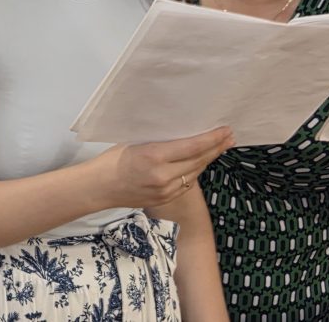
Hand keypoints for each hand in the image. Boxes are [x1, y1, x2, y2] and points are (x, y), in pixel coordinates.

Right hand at [93, 126, 232, 208]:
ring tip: (219, 148)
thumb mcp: (135, 144)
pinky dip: (194, 171)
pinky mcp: (165, 199)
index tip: (225, 130)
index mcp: (154, 156)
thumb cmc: (111, 160)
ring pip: (195, 172)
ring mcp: (166, 190)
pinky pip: (186, 183)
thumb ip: (159, 142)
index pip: (192, 147)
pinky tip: (200, 163)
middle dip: (216, 148)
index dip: (212, 139)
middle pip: (199, 160)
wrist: (99, 187)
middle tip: (229, 137)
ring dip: (208, 159)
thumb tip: (182, 134)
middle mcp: (163, 175)